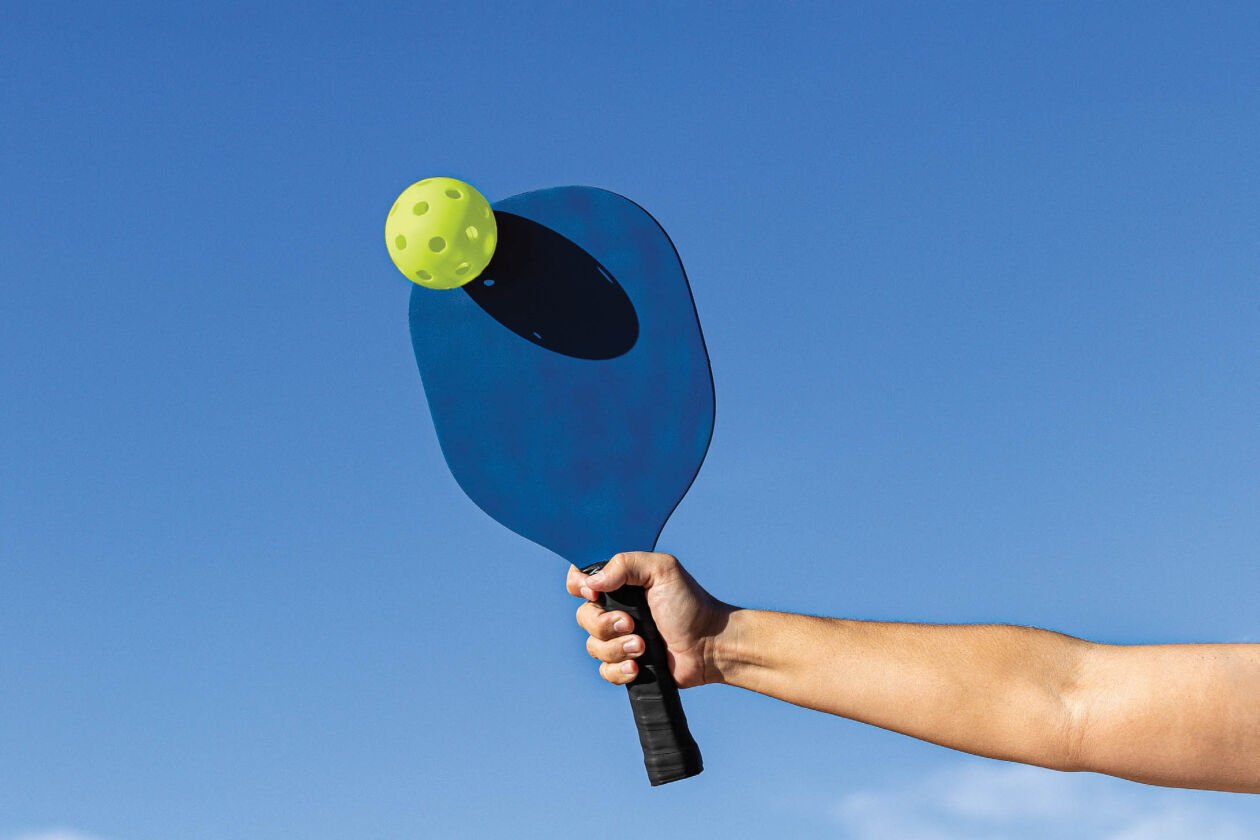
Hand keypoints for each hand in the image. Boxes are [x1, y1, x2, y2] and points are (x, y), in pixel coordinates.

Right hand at [567, 552, 731, 688]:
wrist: (709, 645)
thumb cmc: (690, 604)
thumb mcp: (662, 570)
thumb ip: (625, 564)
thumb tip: (591, 581)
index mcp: (620, 583)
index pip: (581, 580)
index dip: (579, 587)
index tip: (593, 593)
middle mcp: (616, 609)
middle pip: (583, 617)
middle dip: (605, 625)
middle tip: (631, 624)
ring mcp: (620, 638)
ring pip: (593, 647)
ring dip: (617, 648)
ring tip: (643, 647)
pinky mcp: (626, 663)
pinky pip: (605, 671)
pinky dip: (620, 670)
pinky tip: (638, 667)